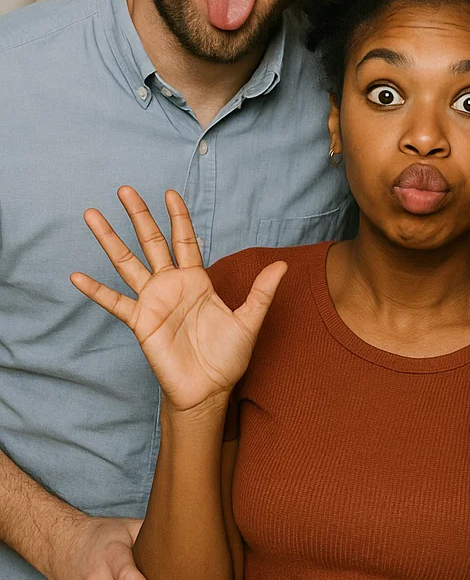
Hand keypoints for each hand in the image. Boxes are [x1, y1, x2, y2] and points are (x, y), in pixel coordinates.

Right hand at [71, 187, 286, 412]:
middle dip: (140, 216)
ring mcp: (153, 302)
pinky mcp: (141, 322)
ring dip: (110, 240)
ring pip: (127, 263)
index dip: (178, 217)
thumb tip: (283, 264)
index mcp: (197, 280)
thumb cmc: (228, 357)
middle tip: (125, 189)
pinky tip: (76, 275)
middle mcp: (172, 285)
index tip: (170, 193)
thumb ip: (262, 291)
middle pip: (152, 242)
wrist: (209, 390)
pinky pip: (115, 303)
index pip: (185, 240)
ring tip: (92, 215)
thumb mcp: (249, 320)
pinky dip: (95, 290)